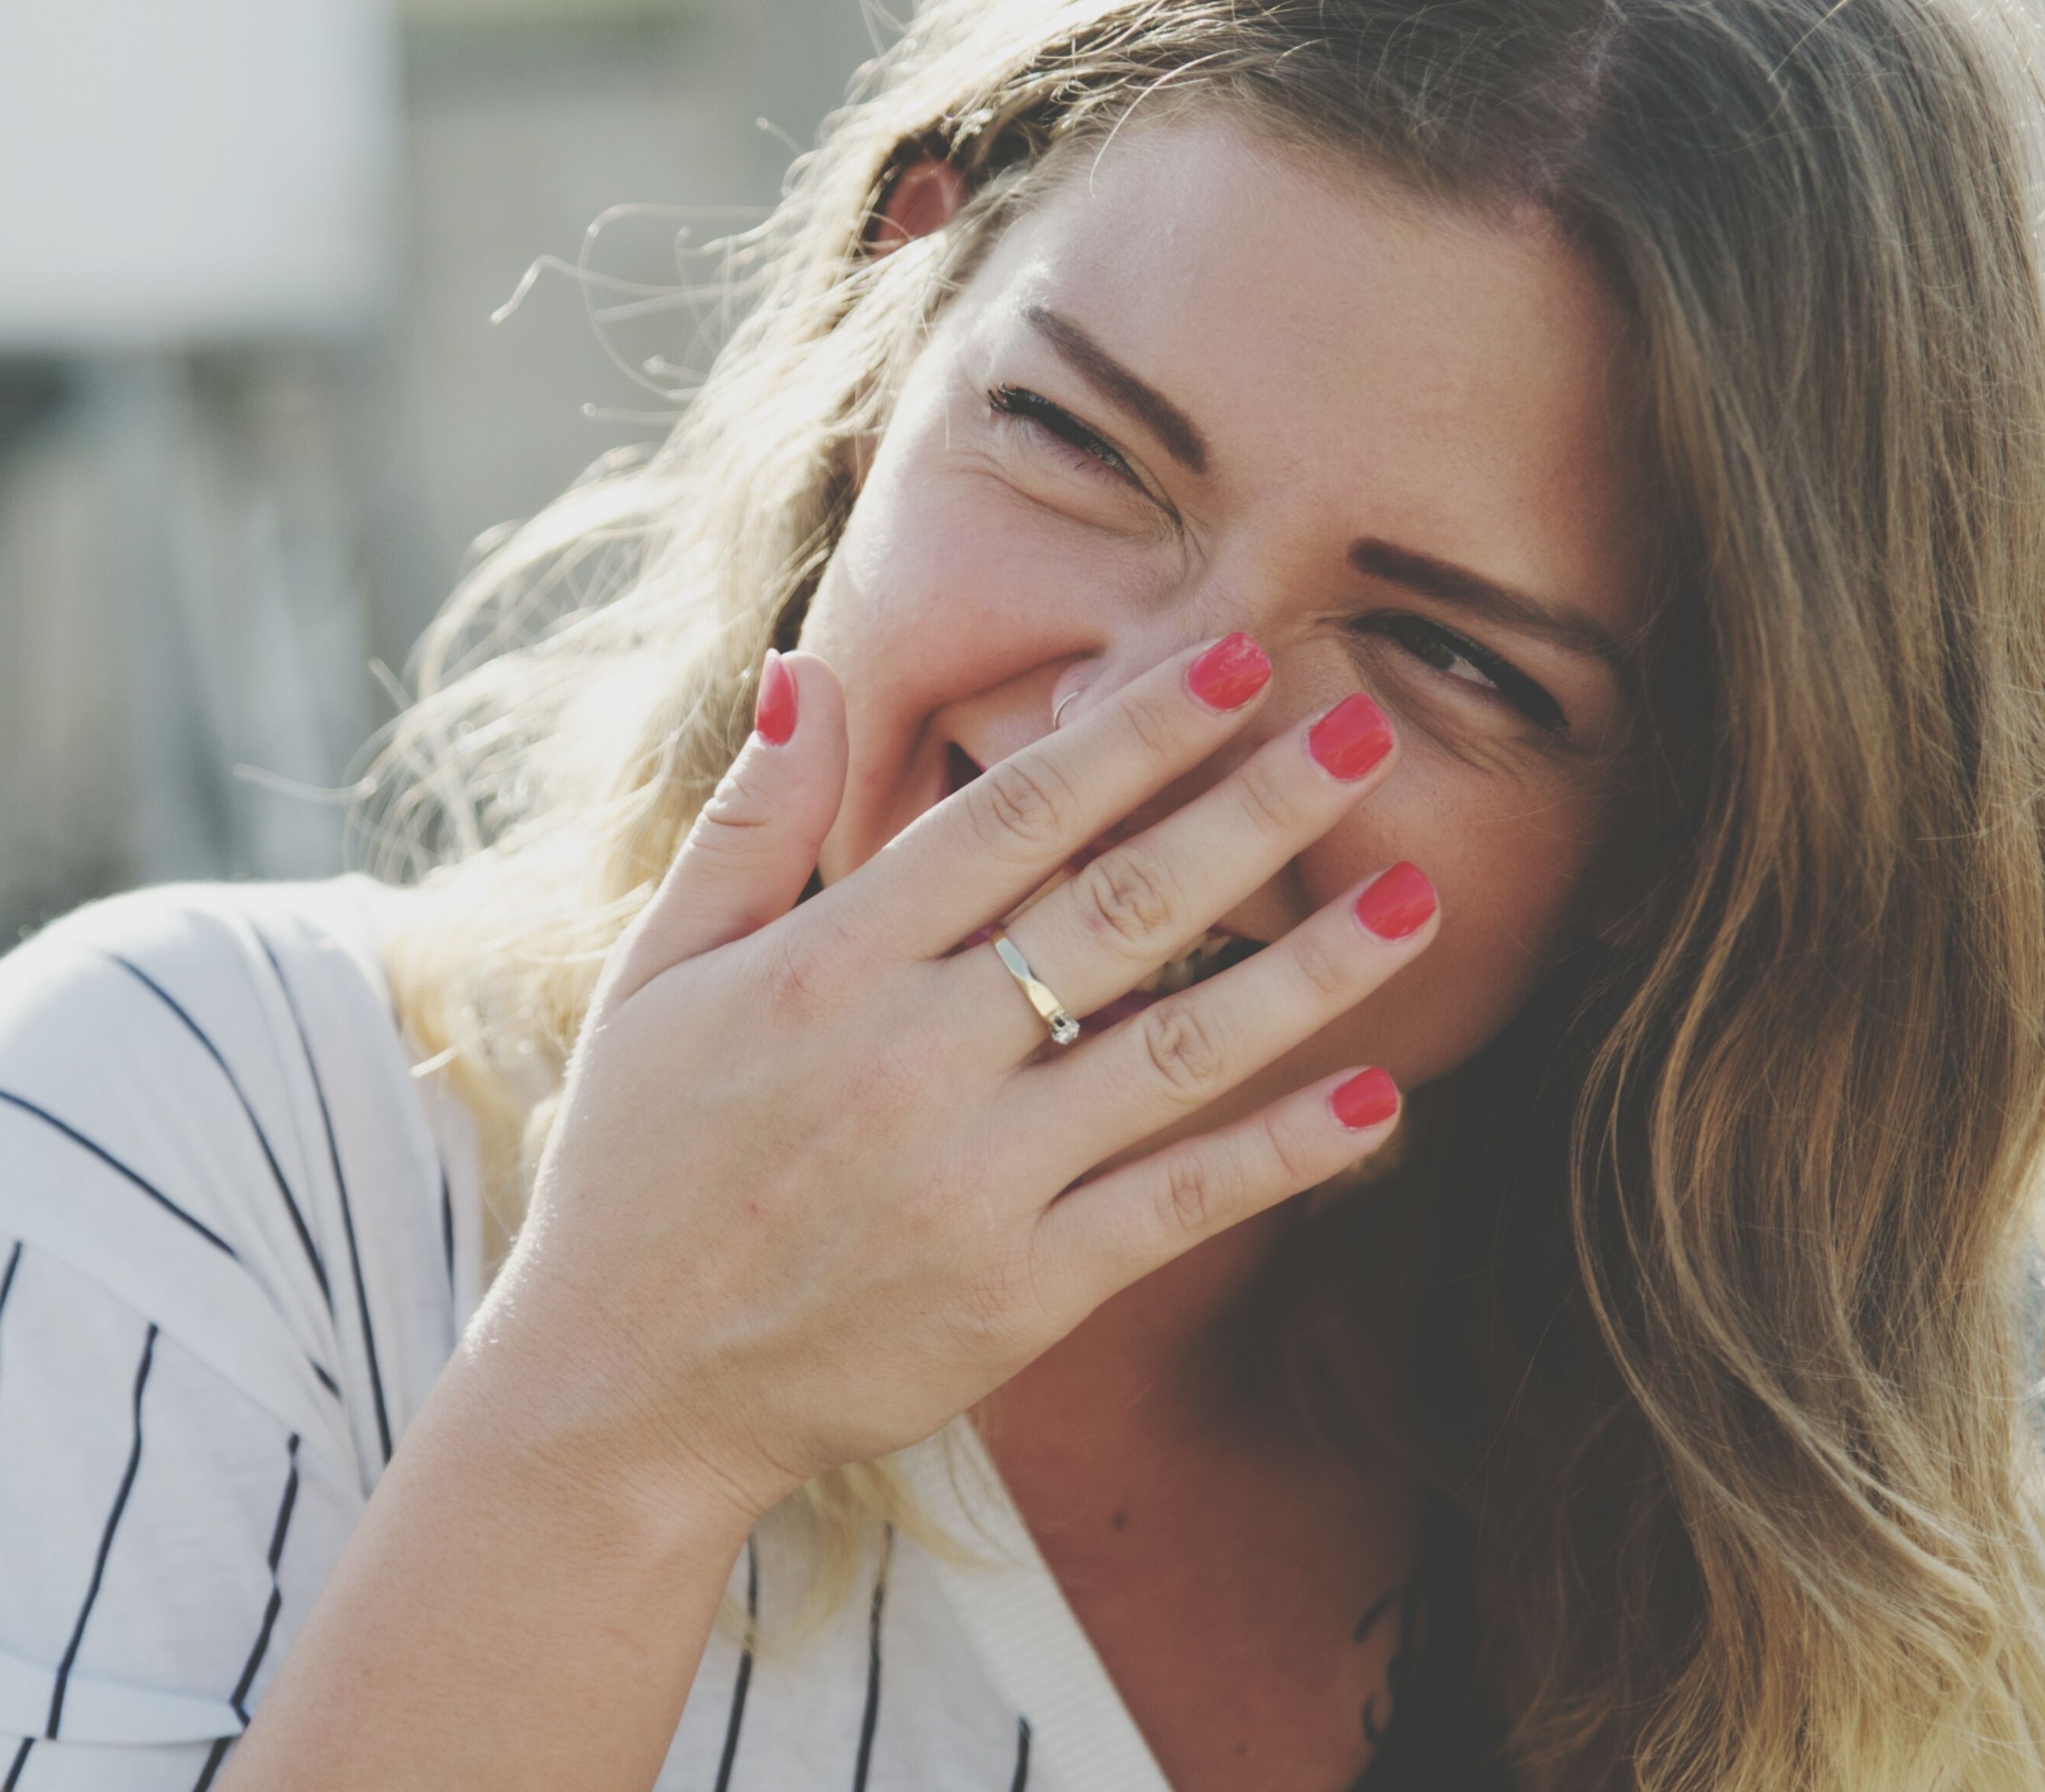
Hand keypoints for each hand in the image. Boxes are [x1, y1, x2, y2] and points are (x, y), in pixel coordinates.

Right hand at [481, 636, 1434, 1529]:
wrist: (625, 1384)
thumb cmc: (637, 1161)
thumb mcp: (655, 971)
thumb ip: (749, 822)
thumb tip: (804, 667)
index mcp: (825, 966)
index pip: (1011, 817)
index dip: (1132, 733)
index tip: (1234, 660)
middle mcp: (912, 1060)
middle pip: (1121, 910)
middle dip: (1254, 812)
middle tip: (1368, 738)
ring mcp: (976, 1181)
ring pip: (1180, 1053)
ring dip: (1313, 972)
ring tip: (1419, 900)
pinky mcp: (1021, 1292)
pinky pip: (1178, 1207)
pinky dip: (1282, 1156)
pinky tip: (1378, 1103)